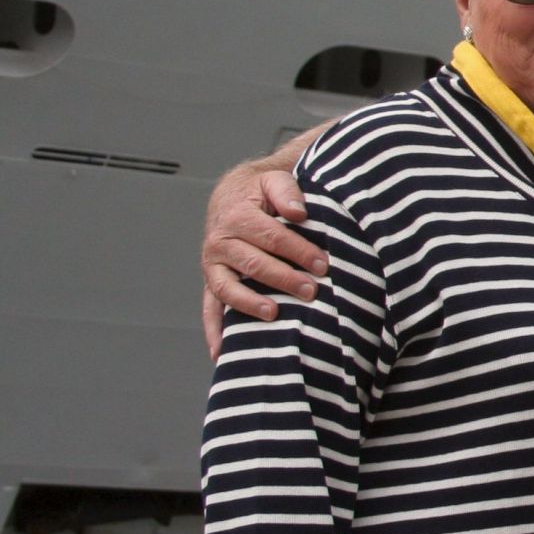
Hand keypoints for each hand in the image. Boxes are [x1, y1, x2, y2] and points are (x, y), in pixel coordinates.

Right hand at [201, 160, 323, 356]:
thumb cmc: (261, 193)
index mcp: (238, 216)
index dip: (298, 250)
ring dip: (250, 303)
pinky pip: (209, 308)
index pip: (272, 237)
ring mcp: (213, 265)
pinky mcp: (211, 282)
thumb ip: (287, 191)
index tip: (323, 264)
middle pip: (254, 264)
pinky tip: (221, 352)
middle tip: (312, 290)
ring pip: (229, 288)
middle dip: (284, 278)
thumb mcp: (274, 181)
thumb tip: (298, 212)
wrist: (231, 196)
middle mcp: (220, 242)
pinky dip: (214, 331)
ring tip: (275, 313)